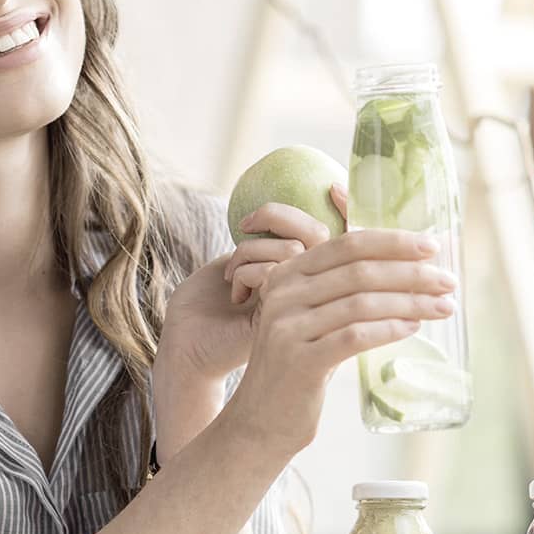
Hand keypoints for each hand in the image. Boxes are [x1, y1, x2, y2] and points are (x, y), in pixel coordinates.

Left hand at [156, 189, 342, 383]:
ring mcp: (298, 306)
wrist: (186, 344)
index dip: (347, 209)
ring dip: (252, 249)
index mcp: (303, 275)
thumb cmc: (206, 301)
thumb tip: (304, 208)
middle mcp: (308, 290)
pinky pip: (276, 272)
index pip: (340, 236)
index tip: (335, 188)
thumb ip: (272, 240)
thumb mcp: (240, 260)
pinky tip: (236, 295)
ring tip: (232, 274)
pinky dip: (247, 270)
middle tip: (246, 225)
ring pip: (294, 249)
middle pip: (320, 234)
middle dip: (277, 217)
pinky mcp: (282, 317)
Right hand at [220, 216, 458, 459]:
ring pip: (362, 302)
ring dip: (411, 302)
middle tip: (448, 281)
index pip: (346, 244)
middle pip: (359, 270)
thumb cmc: (298, 367)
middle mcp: (283, 294)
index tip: (432, 246)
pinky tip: (413, 328)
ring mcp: (288, 327)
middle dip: (412, 272)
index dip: (392, 242)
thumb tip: (406, 269)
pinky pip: (356, 336)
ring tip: (443, 307)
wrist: (260, 420)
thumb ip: (341, 291)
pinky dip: (390, 329)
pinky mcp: (300, 360)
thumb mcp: (310, 320)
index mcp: (287, 274)